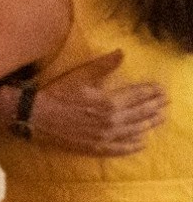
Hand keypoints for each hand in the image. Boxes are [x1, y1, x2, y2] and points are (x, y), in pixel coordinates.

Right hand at [30, 50, 167, 156]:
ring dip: (150, 124)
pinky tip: (142, 142)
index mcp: (110, 102)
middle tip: (166, 102)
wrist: (36, 117)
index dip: (152, 92)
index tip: (162, 89)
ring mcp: (105, 137)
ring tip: (160, 118)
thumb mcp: (80, 76)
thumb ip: (103, 66)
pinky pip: (120, 149)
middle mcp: (112, 121)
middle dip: (155, 106)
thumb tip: (122, 52)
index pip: (139, 96)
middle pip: (141, 113)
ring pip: (135, 130)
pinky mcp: (96, 148)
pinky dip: (133, 146)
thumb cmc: (57, 94)